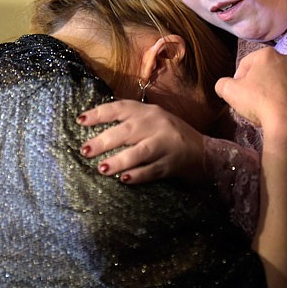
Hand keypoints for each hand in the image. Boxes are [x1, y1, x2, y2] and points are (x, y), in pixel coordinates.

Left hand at [77, 100, 206, 183]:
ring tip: (102, 168)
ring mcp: (167, 144)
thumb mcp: (153, 121)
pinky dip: (138, 175)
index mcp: (149, 112)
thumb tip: (96, 128)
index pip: (121, 108)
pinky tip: (124, 179)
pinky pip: (153, 170)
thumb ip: (131, 121)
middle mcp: (158, 125)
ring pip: (141, 151)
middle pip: (128, 130)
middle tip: (85, 150)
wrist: (206, 153)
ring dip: (120, 160)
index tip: (80, 120)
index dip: (100, 113)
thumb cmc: (171, 137)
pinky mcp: (174, 164)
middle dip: (105, 140)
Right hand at [215, 47, 286, 134]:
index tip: (238, 93)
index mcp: (267, 54)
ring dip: (273, 90)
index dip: (238, 79)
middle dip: (258, 83)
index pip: (246, 64)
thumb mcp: (229, 91)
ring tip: (267, 107)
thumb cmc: (258, 102)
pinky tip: (280, 112)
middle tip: (252, 100)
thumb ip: (222, 84)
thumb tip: (224, 85)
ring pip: (281, 81)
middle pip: (266, 71)